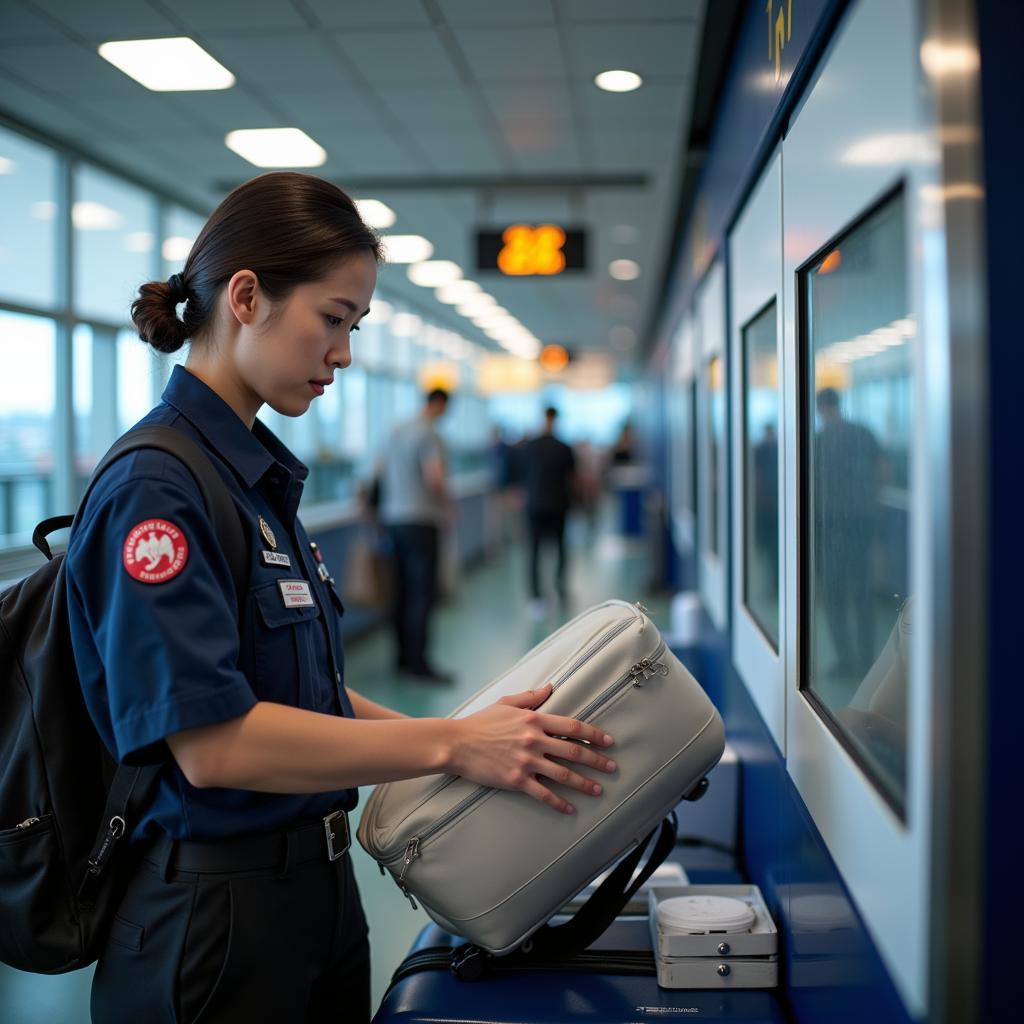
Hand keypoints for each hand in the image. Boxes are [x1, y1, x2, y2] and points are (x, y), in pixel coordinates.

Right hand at [448, 682, 616, 813]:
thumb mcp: (506, 703)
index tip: (608, 742)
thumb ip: (531, 696)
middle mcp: (534, 740)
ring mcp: (526, 761)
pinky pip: (543, 794)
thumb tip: (550, 686)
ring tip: (598, 790)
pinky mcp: (516, 780)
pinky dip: (558, 803)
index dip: (593, 734)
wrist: (456, 744)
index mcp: (534, 720)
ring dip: (584, 783)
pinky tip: (569, 809)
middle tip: (612, 767)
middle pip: (574, 751)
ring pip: (563, 774)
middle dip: (596, 760)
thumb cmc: (480, 722)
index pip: (572, 727)